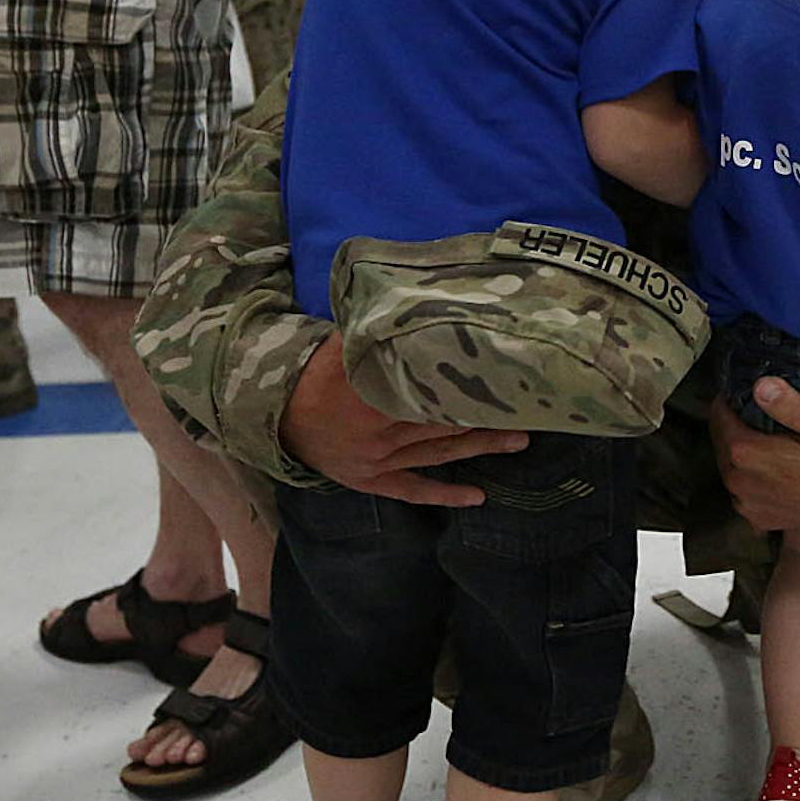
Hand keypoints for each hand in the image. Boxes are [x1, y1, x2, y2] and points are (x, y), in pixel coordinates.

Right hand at [278, 333, 528, 504]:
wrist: (272, 412)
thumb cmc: (314, 371)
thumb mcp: (343, 346)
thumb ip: (380, 332)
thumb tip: (423, 303)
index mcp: (371, 396)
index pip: (431, 392)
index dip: (468, 386)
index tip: (503, 377)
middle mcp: (377, 433)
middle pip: (443, 423)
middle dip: (485, 416)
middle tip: (527, 408)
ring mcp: (375, 462)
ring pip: (437, 454)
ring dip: (479, 448)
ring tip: (519, 440)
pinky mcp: (370, 481)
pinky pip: (412, 491)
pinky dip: (444, 495)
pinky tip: (477, 497)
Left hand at [709, 380, 799, 532]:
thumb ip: (791, 406)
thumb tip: (762, 385)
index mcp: (746, 453)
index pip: (719, 415)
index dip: (730, 400)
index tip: (744, 391)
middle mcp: (738, 481)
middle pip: (720, 441)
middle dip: (733, 424)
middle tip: (755, 412)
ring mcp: (746, 503)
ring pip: (729, 466)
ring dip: (740, 451)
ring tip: (764, 438)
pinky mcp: (757, 518)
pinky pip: (742, 489)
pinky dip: (750, 475)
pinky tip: (771, 467)